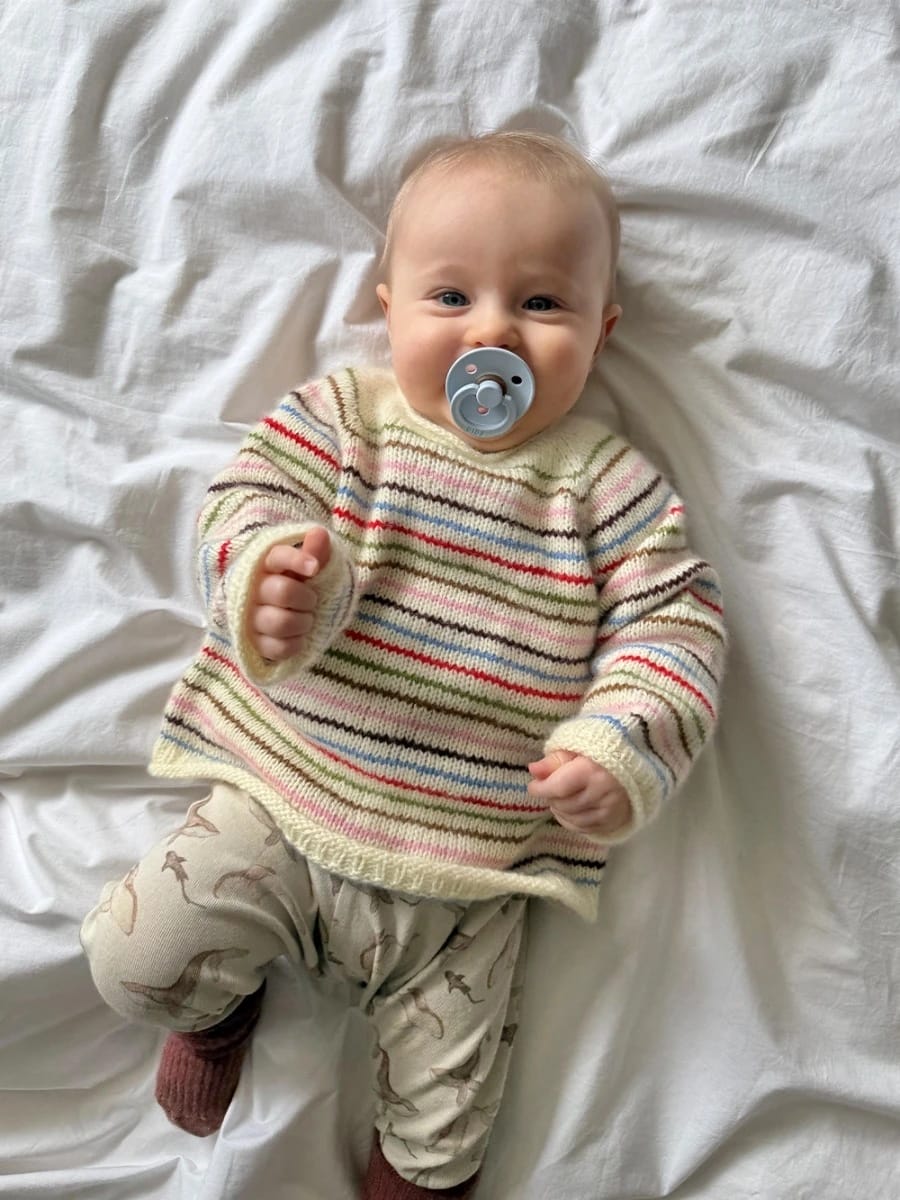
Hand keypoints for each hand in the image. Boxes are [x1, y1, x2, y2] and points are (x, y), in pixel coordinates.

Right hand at [248, 526, 330, 660]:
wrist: (282, 612)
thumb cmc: (298, 583)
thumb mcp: (308, 566)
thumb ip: (315, 552)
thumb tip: (318, 534)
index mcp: (266, 563)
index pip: (279, 556)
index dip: (298, 560)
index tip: (314, 568)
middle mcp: (252, 588)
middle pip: (283, 592)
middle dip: (307, 599)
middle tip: (312, 601)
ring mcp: (249, 617)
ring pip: (280, 622)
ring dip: (303, 623)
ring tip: (306, 619)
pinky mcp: (252, 642)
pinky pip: (277, 648)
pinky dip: (295, 644)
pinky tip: (298, 637)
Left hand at [527, 750, 632, 837]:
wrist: (633, 768)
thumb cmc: (599, 756)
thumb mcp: (575, 750)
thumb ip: (554, 761)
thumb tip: (533, 770)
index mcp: (592, 771)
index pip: (558, 787)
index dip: (541, 789)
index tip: (534, 786)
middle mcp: (603, 793)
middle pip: (563, 804)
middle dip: (551, 797)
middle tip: (550, 788)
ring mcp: (609, 810)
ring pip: (571, 818)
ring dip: (559, 809)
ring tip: (559, 798)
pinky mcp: (612, 822)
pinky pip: (582, 828)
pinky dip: (569, 821)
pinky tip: (568, 810)